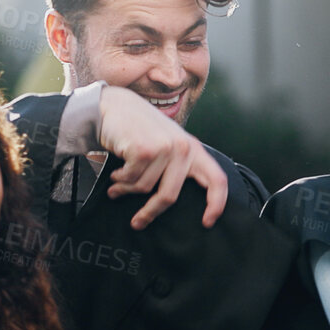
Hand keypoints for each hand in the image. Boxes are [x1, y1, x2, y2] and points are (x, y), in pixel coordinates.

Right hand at [95, 85, 227, 229]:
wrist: (113, 107)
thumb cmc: (139, 130)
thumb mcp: (167, 143)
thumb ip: (178, 165)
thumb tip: (175, 201)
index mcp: (193, 149)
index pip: (217, 179)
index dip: (216, 204)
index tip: (207, 222)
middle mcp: (182, 148)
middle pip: (170, 195)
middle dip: (151, 211)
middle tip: (137, 222)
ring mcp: (164, 148)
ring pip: (145, 188)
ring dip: (126, 189)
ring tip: (118, 181)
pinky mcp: (144, 151)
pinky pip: (130, 180)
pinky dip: (119, 181)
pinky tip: (115, 172)